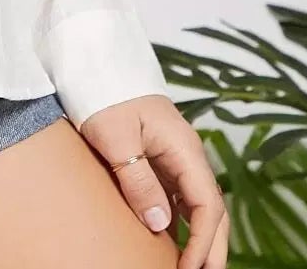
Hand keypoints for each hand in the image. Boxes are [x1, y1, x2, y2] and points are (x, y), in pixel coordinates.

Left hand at [79, 94, 227, 268]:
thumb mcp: (116, 137)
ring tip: (192, 267)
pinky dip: (182, 221)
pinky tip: (171, 240)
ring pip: (198, 203)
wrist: (94, 59)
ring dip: (201, 236)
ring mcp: (174, 155)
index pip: (208, 205)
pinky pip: (178, 194)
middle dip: (213, 246)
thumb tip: (160, 224)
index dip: (203, 242)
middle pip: (211, 207)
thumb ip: (138, 180)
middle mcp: (186, 153)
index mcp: (184, 147)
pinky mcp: (159, 156)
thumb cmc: (104, 92)